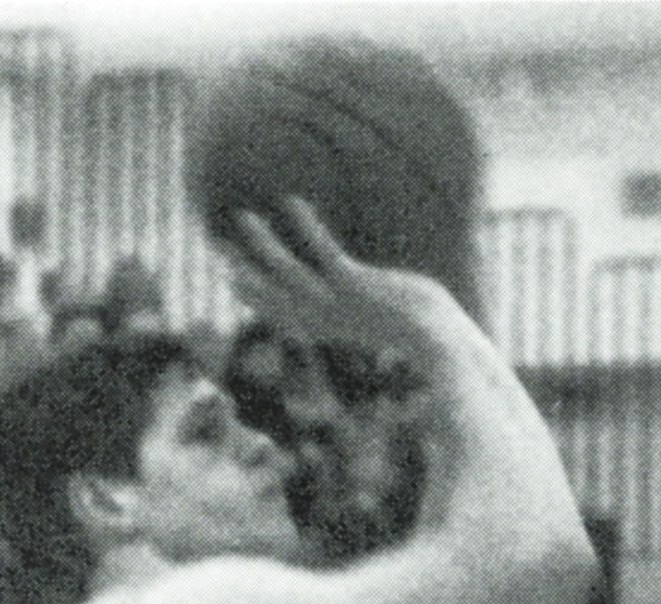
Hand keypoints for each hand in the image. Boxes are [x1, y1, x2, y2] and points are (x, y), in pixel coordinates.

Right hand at [225, 197, 481, 377]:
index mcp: (333, 329)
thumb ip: (384, 317)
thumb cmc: (427, 333)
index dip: (258, 298)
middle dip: (246, 275)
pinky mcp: (356, 287)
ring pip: (289, 273)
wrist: (442, 344)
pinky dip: (308, 227)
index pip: (286, 314)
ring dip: (264, 245)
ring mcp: (340, 303)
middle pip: (275, 297)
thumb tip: (393, 312)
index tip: (236, 283)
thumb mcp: (396, 322)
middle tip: (218, 254)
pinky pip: (324, 252)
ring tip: (244, 218)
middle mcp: (328, 319)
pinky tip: (293, 201)